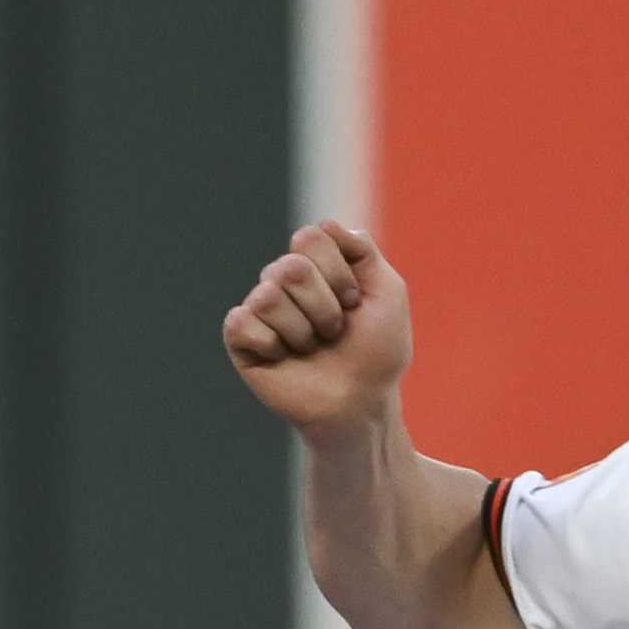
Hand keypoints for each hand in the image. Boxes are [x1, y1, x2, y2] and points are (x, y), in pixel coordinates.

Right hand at [224, 220, 415, 436]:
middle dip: (323, 305)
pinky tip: (283, 358)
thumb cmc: (376, 352)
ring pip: (268, 295)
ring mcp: (261, 310)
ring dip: (302, 330)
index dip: (339, 274)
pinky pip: (241, 322)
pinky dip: (271, 344)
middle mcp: (284, 282)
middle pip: (290, 267)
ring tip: (312, 348)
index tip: (356, 303)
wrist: (360, 403)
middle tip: (334, 331)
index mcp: (316, 265)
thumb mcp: (387, 292)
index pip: (310, 237)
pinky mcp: (241, 340)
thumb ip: (362, 249)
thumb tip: (325, 225)